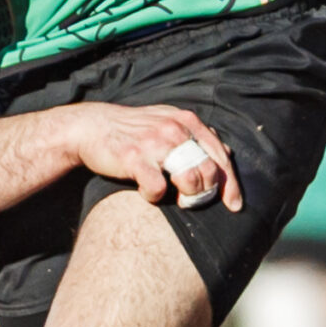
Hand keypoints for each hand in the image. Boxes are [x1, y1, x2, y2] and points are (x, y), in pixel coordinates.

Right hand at [70, 104, 242, 210]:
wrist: (92, 127)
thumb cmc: (134, 130)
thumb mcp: (168, 122)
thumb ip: (196, 135)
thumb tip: (225, 152)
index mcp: (187, 121)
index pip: (221, 156)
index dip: (231, 185)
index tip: (234, 205)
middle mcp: (175, 129)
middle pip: (210, 171)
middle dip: (206, 192)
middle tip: (193, 200)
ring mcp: (155, 143)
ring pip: (190, 179)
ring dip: (187, 195)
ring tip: (175, 197)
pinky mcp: (135, 158)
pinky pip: (158, 189)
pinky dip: (155, 197)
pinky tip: (147, 192)